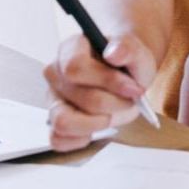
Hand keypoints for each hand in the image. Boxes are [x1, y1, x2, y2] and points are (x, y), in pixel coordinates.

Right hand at [41, 33, 155, 151]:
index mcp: (70, 49)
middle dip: (113, 104)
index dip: (107, 81)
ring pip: (63, 122)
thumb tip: (113, 53)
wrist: (124, 73)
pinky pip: (57, 140)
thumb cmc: (125, 62)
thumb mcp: (135, 51)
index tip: (132, 87)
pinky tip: (96, 129)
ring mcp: (53, 98)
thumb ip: (127, 48)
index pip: (75, 67)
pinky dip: (80, 139)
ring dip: (95, 124)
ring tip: (110, 116)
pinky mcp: (54, 121)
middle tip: (128, 100)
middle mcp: (55, 73)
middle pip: (80, 98)